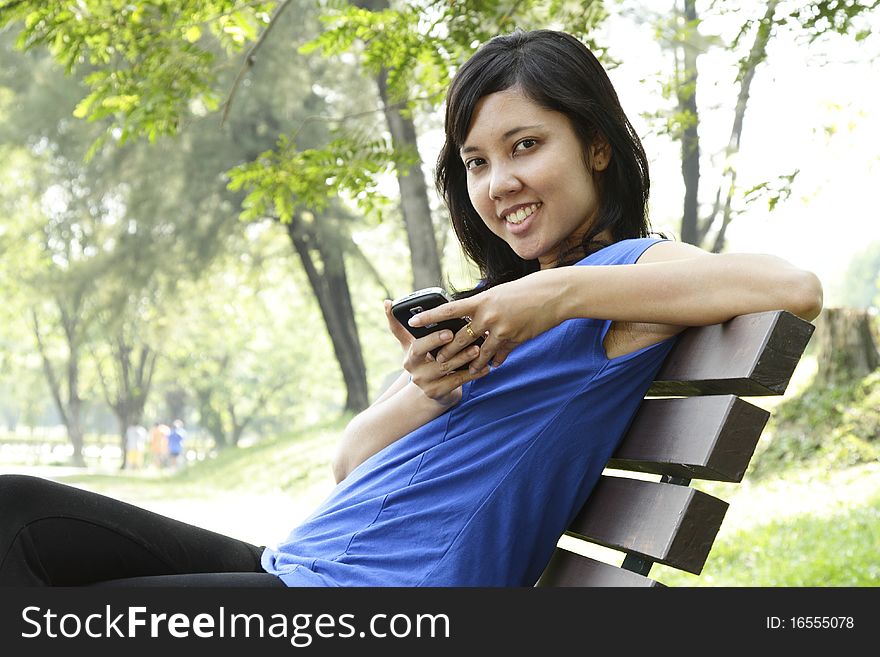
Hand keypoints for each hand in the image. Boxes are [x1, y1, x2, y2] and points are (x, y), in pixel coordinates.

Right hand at [384, 300, 489, 406]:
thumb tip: (386, 302)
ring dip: (465, 359)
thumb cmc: (423, 358)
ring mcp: (426, 384)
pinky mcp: (438, 393)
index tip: (448, 332)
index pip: (418, 346)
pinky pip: (458, 382)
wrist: (429, 388)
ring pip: (449, 370)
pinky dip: (473, 374)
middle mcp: (415, 371)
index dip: (432, 339)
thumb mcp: (410, 343)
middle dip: (453, 350)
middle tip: (469, 341)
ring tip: (479, 349)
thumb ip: (400, 324)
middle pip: (436, 360)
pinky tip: (485, 367)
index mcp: (410, 356)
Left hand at [407, 273, 562, 372]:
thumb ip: (483, 307)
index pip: (448, 310)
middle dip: (448, 353)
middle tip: (438, 360)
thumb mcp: (499, 294)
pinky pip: (499, 356)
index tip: (412, 322)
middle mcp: (488, 316)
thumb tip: (471, 318)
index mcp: (481, 300)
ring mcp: (501, 330)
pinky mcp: (514, 341)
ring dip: (471, 363)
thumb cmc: (526, 290)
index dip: (429, 317)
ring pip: (479, 354)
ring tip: (466, 370)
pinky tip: (492, 366)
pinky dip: (494, 361)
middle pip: (460, 340)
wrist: (554, 295)